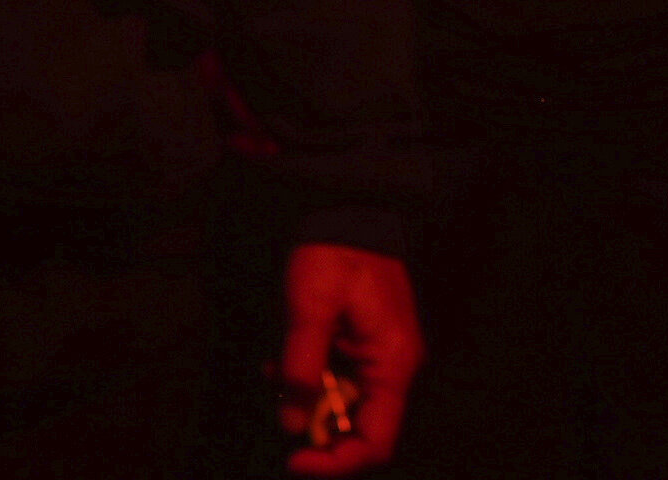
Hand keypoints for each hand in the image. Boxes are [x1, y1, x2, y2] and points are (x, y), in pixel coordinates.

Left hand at [275, 243, 420, 472]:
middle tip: (280, 412)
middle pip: (358, 432)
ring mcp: (377, 362)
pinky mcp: (360, 351)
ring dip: (306, 404)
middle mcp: (391, 372)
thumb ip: (303, 365)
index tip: (295, 462)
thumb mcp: (312, 306)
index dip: (337, 463)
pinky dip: (307, 383)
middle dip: (315, 432)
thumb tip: (292, 425)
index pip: (376, 443)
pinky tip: (281, 364)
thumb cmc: (335, 254)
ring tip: (274, 376)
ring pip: (342, 410)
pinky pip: (336, 385)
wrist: (348, 212)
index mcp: (392, 365)